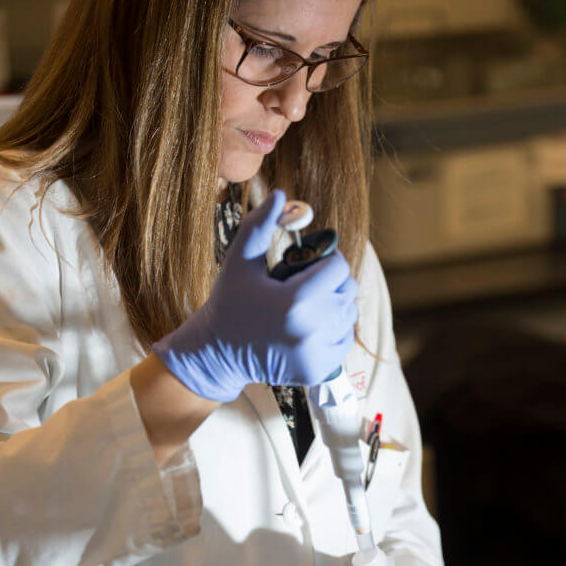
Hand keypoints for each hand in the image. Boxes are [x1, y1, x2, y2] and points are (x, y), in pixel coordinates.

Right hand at [153, 189, 357, 401]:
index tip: (313, 260)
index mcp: (293, 302)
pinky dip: (333, 329)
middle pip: (347, 292)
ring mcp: (315, 354)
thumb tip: (281, 195)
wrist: (217, 353)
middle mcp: (309, 331)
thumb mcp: (239, 261)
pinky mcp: (317, 370)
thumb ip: (259, 226)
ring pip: (348, 315)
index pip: (337, 269)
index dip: (328, 259)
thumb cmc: (228, 303)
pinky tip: (308, 325)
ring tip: (307, 303)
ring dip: (334, 304)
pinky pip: (344, 340)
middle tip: (309, 281)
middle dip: (332, 281)